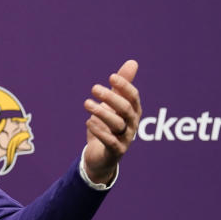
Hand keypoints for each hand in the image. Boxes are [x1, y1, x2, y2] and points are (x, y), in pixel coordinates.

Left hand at [83, 60, 140, 183]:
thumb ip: (122, 86)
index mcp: (133, 112)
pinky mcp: (116, 152)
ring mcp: (126, 139)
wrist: (101, 156)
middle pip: (125, 109)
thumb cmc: (108, 127)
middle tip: (94, 88)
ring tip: (87, 103)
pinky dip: (100, 131)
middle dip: (110, 97)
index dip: (124, 86)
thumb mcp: (113, 105)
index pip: (133, 96)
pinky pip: (110, 141)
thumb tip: (133, 62)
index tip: (110, 76)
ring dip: (101, 112)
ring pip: (117, 124)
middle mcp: (132, 125)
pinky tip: (89, 122)